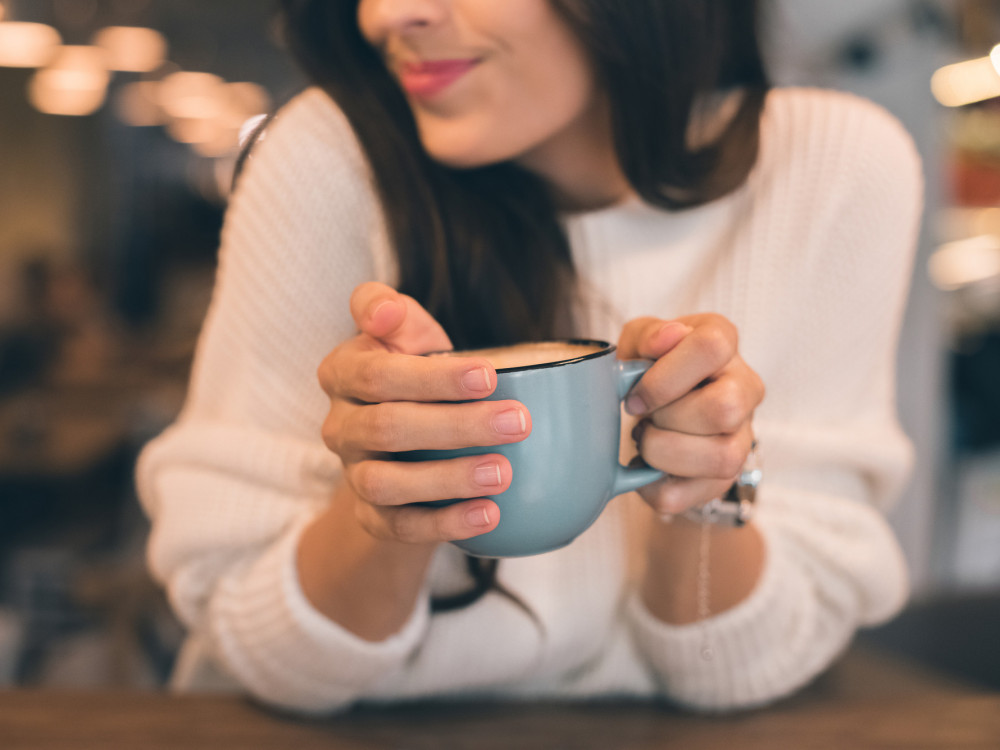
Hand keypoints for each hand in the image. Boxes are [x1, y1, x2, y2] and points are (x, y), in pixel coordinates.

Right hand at [316, 282, 530, 544]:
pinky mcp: (371, 516)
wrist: (405, 436)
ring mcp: (352, 474)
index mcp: (342, 372)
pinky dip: (445, 523)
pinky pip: (400, 526)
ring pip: (386, 483)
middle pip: (387, 429)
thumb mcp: (405, 332)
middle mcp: (339, 426)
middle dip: (457, 427)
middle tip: (517, 423)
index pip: (378, 374)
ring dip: (448, 479)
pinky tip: (489, 514)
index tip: (489, 375)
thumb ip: (392, 310)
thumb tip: (386, 312)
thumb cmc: (414, 368)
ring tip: (503, 473)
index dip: (433, 378)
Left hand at [617, 314, 763, 515]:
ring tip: (646, 439)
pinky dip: (651, 485)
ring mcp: (742, 436)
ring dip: (663, 452)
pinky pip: (688, 495)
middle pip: (724, 409)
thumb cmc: (650, 366)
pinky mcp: (724, 477)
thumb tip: (665, 338)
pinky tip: (642, 466)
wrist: (658, 405)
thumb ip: (649, 333)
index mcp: (723, 342)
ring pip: (721, 458)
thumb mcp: (640, 340)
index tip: (635, 394)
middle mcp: (745, 388)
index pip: (711, 349)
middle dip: (667, 417)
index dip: (663, 377)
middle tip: (644, 414)